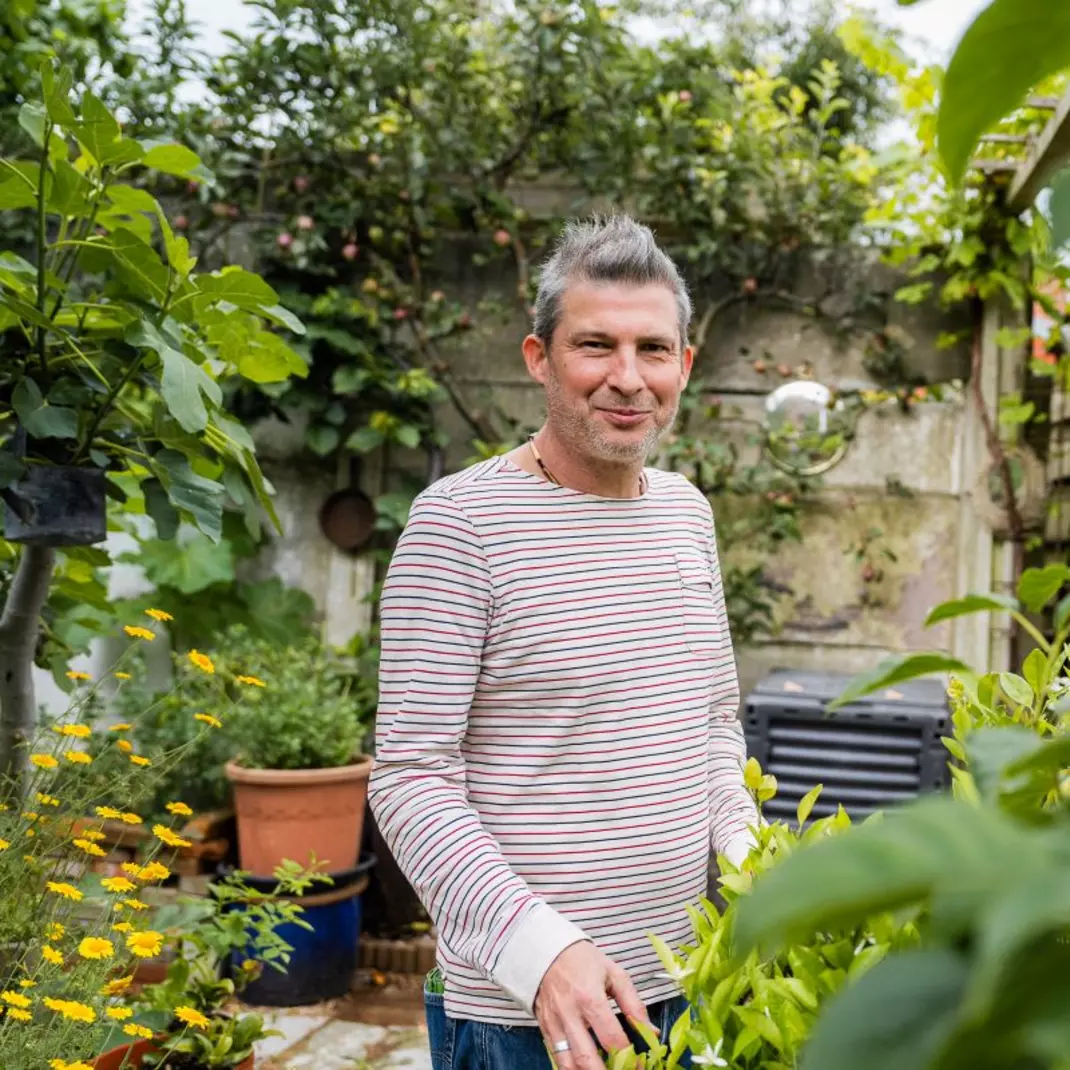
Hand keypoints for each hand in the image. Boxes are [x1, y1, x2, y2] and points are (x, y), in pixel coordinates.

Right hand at [533, 941, 650, 1068]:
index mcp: (590, 998)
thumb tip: (652, 1031)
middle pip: (587, 1059)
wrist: (547, 950)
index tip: (639, 1066)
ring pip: (568, 1064)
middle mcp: (570, 1014)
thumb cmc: (583, 960)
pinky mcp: (545, 1028)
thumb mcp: (614, 974)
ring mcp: (554, 1023)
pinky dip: (570, 1069)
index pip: (612, 1039)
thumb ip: (634, 1004)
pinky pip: (556, 1058)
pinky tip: (584, 1069)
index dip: (629, 1058)